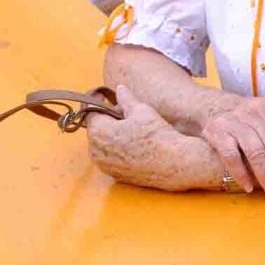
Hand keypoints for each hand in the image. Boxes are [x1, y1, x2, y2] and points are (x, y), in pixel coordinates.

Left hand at [87, 85, 223, 191]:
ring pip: (102, 144)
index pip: (90, 111)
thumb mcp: (141, 110)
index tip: (104, 95)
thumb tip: (119, 89)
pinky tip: (133, 144)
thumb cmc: (156, 135)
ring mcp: (104, 165)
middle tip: (122, 111)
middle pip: (95, 128)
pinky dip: (116, 149)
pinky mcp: (115, 175)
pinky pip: (110, 157)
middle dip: (106, 119)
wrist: (173, 164)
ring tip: (130, 128)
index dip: (97, 101)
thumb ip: (126, 99)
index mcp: (98, 131)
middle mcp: (95, 151)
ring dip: (110, 134)